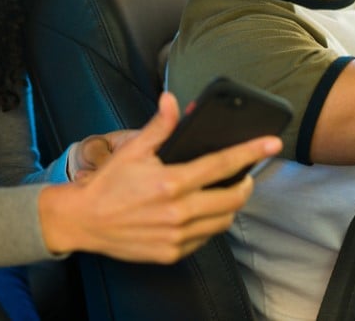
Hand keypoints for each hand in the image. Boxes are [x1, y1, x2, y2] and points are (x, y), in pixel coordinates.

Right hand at [38, 92, 281, 262]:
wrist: (82, 221)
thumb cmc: (108, 184)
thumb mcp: (132, 150)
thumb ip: (159, 126)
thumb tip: (173, 101)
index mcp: (171, 182)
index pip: (222, 164)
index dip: (251, 152)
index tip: (271, 144)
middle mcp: (178, 212)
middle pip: (232, 198)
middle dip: (245, 183)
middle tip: (244, 174)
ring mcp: (176, 236)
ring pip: (223, 221)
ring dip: (230, 205)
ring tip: (225, 192)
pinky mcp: (171, 253)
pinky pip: (205, 238)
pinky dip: (210, 224)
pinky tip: (202, 212)